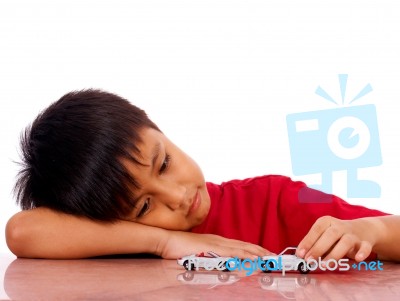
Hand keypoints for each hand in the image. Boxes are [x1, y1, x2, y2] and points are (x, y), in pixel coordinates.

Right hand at [156, 231, 271, 258]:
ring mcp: (217, 243)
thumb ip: (209, 258)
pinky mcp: (212, 248)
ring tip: (269, 258)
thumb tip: (219, 266)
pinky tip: (254, 259)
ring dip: (257, 253)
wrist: (168, 240)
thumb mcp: (198, 254)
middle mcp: (220, 241)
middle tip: (273, 256)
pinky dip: (245, 255)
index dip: (254, 249)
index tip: (265, 254)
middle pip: (245, 245)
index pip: (240, 245)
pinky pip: (232, 253)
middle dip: (260, 251)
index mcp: (217, 242)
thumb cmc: (179, 248)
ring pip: (242, 248)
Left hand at [296, 216, 378, 261]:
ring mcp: (353, 234)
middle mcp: (339, 226)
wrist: (363, 229)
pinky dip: (362, 252)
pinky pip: (365, 247)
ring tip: (325, 265)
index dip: (307, 242)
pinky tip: (357, 259)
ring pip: (345, 242)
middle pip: (330, 235)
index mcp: (326, 222)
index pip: (316, 230)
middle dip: (318, 248)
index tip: (300, 254)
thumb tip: (302, 257)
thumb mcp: (324, 236)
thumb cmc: (337, 235)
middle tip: (309, 260)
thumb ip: (314, 245)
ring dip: (335, 254)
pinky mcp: (365, 242)